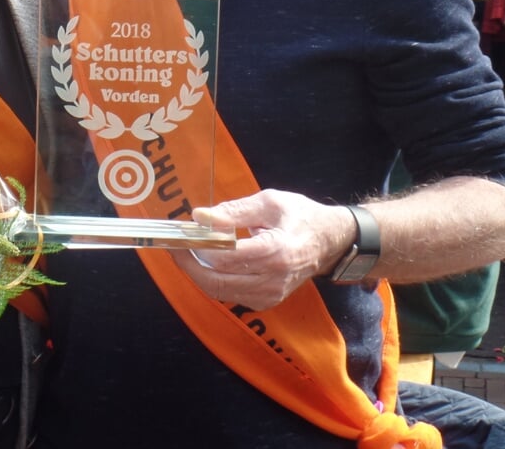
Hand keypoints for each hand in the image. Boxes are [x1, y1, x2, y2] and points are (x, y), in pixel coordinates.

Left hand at [175, 189, 353, 311]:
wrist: (329, 243)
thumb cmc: (300, 216)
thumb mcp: (269, 203)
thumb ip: (234, 211)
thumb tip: (199, 216)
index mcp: (276, 251)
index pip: (226, 257)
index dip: (198, 247)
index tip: (181, 234)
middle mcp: (273, 279)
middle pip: (217, 281)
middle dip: (190, 265)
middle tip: (175, 247)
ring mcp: (270, 295)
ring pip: (220, 291)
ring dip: (198, 273)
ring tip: (188, 251)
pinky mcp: (266, 301)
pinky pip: (230, 294)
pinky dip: (213, 279)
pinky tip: (208, 262)